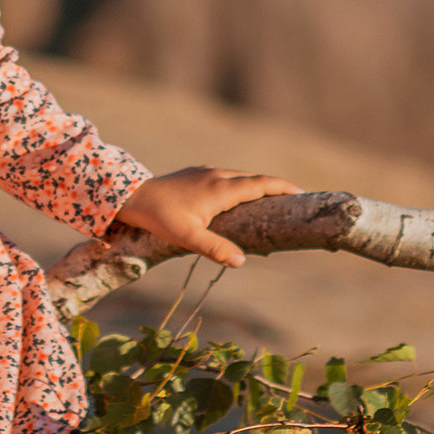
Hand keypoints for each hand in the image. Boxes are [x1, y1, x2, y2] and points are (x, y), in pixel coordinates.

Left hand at [107, 166, 298, 270]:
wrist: (132, 195)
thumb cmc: (159, 218)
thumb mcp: (187, 237)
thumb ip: (215, 249)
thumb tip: (242, 261)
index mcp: (221, 189)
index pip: (261, 184)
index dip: (283, 188)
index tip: (301, 193)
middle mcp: (218, 175)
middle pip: (254, 178)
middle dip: (276, 186)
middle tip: (295, 199)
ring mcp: (207, 171)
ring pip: (240, 176)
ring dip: (258, 185)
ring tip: (272, 199)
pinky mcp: (197, 172)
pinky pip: (228, 176)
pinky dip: (242, 184)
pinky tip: (239, 196)